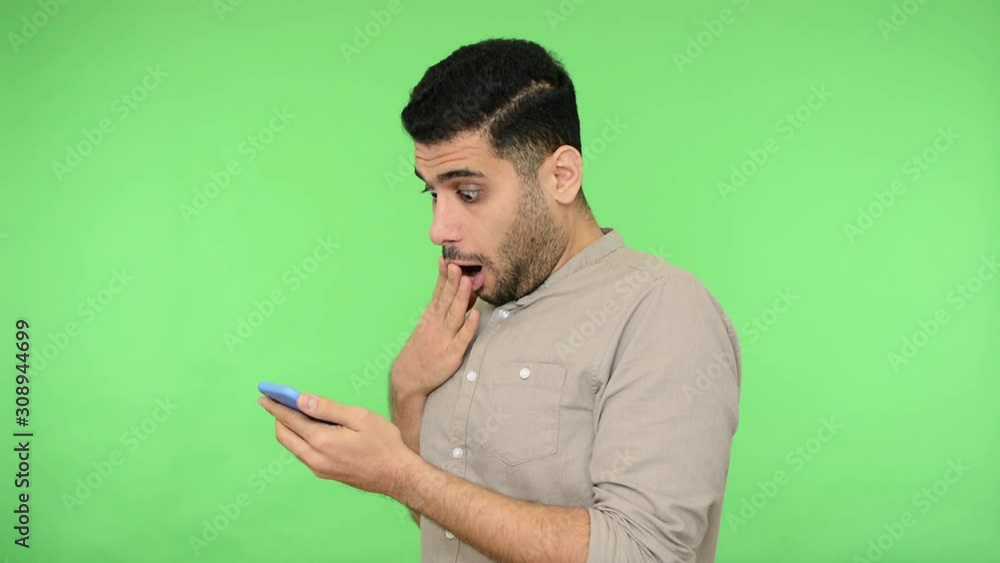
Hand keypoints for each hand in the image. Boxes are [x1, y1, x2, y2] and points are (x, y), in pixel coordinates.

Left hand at [258, 393, 419, 496]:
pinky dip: (299, 438)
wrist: (396, 475)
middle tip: (275, 401)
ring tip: (292, 412)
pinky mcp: (325, 473)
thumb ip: (328, 408)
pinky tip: (309, 428)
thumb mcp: (359, 417)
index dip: (275, 406)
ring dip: (288, 429)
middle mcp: (314, 458)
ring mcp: (319, 468)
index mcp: (321, 441)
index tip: (264, 396)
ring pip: (293, 446)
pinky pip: (303, 453)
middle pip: (284, 435)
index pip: (289, 420)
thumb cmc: (383, 443)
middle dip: (277, 417)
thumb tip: (302, 400)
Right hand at [391, 257, 479, 396]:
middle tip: (458, 264)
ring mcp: (444, 340)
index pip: (438, 293)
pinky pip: (463, 339)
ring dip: (461, 297)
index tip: (447, 260)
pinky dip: (469, 326)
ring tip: (467, 281)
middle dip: (453, 281)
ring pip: (455, 315)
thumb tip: (464, 292)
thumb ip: (445, 310)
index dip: (443, 277)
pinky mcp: (452, 355)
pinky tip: (476, 315)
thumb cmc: (421, 350)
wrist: (408, 378)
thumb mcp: (429, 326)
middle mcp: (437, 325)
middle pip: (446, 300)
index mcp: (430, 317)